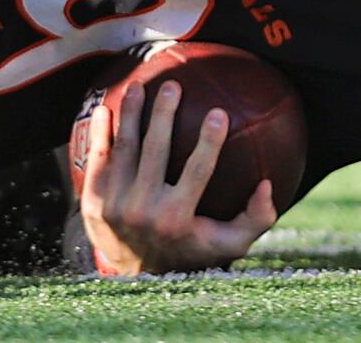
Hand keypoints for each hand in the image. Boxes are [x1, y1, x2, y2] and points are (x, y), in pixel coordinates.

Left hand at [79, 79, 278, 276]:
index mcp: (177, 219)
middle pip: (154, 151)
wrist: (135, 275)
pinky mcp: (93, 200)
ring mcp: (115, 204)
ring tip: (138, 85)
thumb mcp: (227, 244)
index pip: (197, 172)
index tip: (219, 112)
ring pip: (125, 148)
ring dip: (131, 113)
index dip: (209, 141)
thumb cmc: (190, 250)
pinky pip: (99, 157)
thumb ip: (254, 219)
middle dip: (163, 114)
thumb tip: (267, 185)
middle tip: (173, 85)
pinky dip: (101, 131)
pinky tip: (105, 107)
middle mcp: (143, 211)